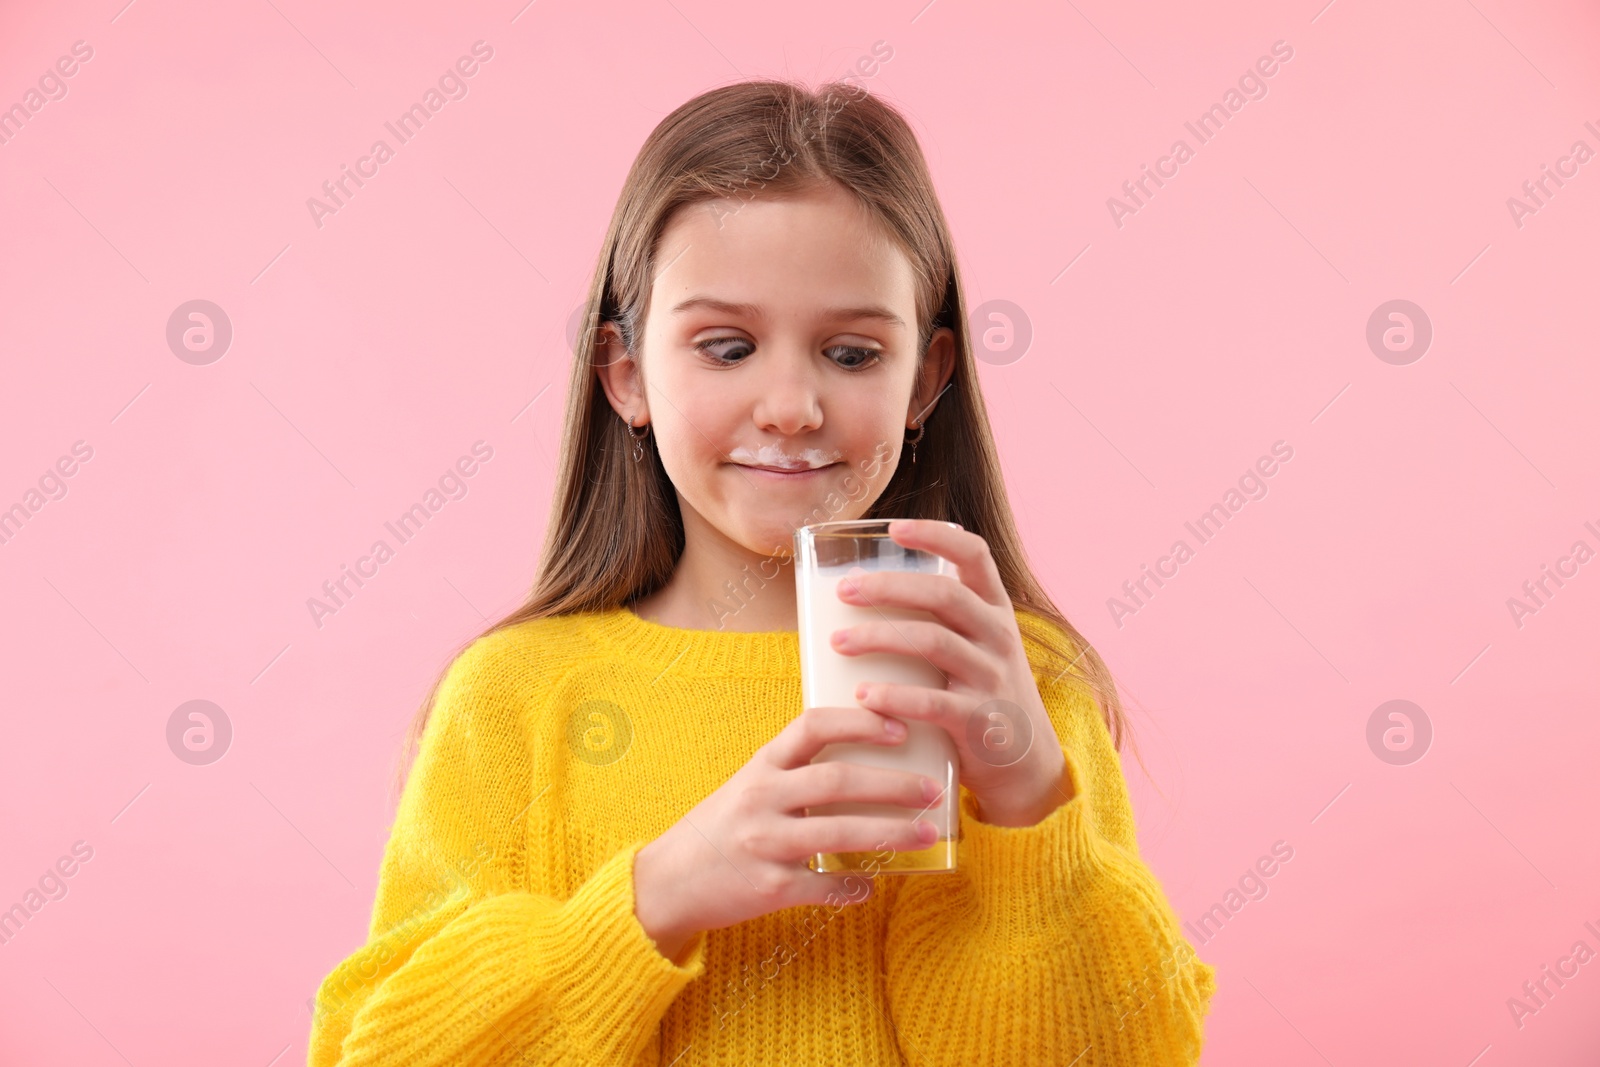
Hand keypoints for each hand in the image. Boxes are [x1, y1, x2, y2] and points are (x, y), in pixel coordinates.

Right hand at [633, 704, 940, 962]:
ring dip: (891, 833)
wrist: (667, 882)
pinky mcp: (769, 888)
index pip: (812, 726)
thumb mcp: (748, 786)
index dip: (858, 722)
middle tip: (933, 788)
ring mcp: (765, 845)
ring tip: (927, 833)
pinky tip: (874, 885)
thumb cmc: (719, 829)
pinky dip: (854, 887)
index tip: (898, 725)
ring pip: (840, 835)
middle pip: (837, 782)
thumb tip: (861, 758)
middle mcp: (762, 799)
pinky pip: (824, 887)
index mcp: (761, 766)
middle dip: (893, 784)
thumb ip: (794, 772)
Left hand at [830, 518, 1072, 827]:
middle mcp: (998, 636)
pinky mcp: (980, 721)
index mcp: (993, 609)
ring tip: (839, 642)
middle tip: (844, 591)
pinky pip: (935, 702)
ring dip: (880, 637)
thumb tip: (854, 594)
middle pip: (943, 594)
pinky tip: (863, 697)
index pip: (974, 554)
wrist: (1026, 765)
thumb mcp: (973, 648)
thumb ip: (934, 622)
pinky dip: (896, 698)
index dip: (937, 535)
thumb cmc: (978, 695)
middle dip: (889, 587)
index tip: (895, 528)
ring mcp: (992, 677)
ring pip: (934, 642)